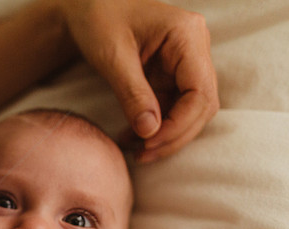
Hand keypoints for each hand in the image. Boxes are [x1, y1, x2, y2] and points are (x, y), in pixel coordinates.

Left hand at [59, 0, 218, 161]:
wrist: (87, 8)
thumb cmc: (98, 21)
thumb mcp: (112, 57)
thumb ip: (132, 94)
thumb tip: (150, 133)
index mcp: (187, 35)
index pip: (200, 91)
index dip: (179, 124)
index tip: (149, 143)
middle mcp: (195, 47)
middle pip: (202, 105)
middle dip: (174, 135)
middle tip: (142, 154)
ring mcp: (187, 61)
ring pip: (191, 110)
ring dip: (165, 135)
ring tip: (134, 149)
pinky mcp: (173, 74)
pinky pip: (175, 107)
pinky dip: (156, 126)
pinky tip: (132, 137)